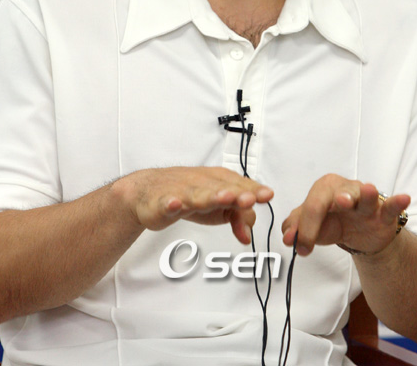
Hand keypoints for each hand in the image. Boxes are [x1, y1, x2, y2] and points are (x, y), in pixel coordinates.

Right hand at [115, 166, 273, 244]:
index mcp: (218, 181)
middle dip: (236, 193)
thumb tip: (248, 236)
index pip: (239, 185)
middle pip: (221, 188)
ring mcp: (181, 191)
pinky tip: (175, 204)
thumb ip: (238, 216)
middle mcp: (202, 183)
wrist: (149, 191)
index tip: (267, 195)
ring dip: (211, 196)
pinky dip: (170, 203)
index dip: (253, 191)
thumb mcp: (217, 207)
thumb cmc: (189, 195)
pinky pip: (166, 203)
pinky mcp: (162, 203)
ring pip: (198, 194)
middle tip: (250, 199)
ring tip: (224, 198)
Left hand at [281, 174, 409, 256]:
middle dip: (336, 200)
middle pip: (335, 195)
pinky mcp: (383, 213)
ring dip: (366, 194)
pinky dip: (397, 202)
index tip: (302, 249)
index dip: (306, 228)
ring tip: (367, 190)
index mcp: (323, 190)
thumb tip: (287, 238)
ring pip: (365, 196)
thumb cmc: (334, 222)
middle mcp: (344, 190)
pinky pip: (390, 206)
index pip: (312, 207)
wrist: (360, 234)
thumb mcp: (313, 226)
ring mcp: (366, 201)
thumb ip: (296, 229)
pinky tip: (404, 197)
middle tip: (337, 204)